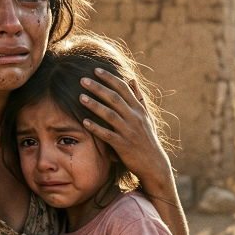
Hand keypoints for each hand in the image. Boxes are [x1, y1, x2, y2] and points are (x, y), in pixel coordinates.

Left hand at [80, 69, 174, 195]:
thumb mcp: (146, 116)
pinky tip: (85, 122)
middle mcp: (134, 118)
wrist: (154, 164)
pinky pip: (107, 135)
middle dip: (98, 87)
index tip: (96, 70)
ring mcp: (129, 131)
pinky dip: (96, 128)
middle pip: (114, 98)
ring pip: (110, 115)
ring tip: (80, 97)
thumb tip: (131, 79)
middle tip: (82, 79)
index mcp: (138, 109)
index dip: (109, 78)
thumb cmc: (147, 138)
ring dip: (94, 105)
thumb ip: (138, 97)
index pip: (123, 88)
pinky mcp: (123, 146)